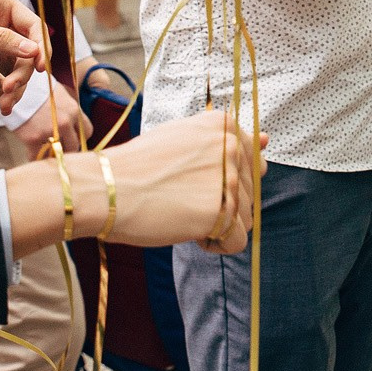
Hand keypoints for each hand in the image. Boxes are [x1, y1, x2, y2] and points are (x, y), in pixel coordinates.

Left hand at [0, 0, 45, 111]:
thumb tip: (33, 51)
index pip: (32, 27)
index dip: (40, 48)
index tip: (41, 69)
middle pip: (25, 53)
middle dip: (22, 73)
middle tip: (10, 90)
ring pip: (12, 69)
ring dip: (13, 87)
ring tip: (5, 103)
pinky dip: (0, 93)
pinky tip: (2, 107)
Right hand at [15, 81, 91, 157]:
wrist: (15, 88)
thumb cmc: (38, 90)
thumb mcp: (60, 94)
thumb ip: (70, 110)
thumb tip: (73, 124)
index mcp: (74, 110)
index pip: (87, 132)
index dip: (78, 137)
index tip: (71, 139)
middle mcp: (65, 122)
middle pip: (74, 146)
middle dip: (66, 149)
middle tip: (57, 148)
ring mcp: (49, 131)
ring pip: (58, 154)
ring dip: (52, 155)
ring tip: (46, 152)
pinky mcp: (33, 139)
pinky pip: (37, 157)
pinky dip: (35, 157)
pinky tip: (32, 153)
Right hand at [93, 109, 262, 252]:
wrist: (105, 188)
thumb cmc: (137, 167)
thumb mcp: (184, 139)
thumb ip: (224, 142)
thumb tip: (267, 140)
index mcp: (223, 125)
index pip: (252, 163)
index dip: (223, 181)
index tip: (192, 180)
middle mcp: (231, 146)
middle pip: (250, 192)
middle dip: (222, 204)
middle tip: (181, 198)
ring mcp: (228, 178)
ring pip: (246, 218)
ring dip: (218, 225)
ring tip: (182, 212)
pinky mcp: (219, 211)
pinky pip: (238, 241)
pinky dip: (216, 245)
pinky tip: (189, 232)